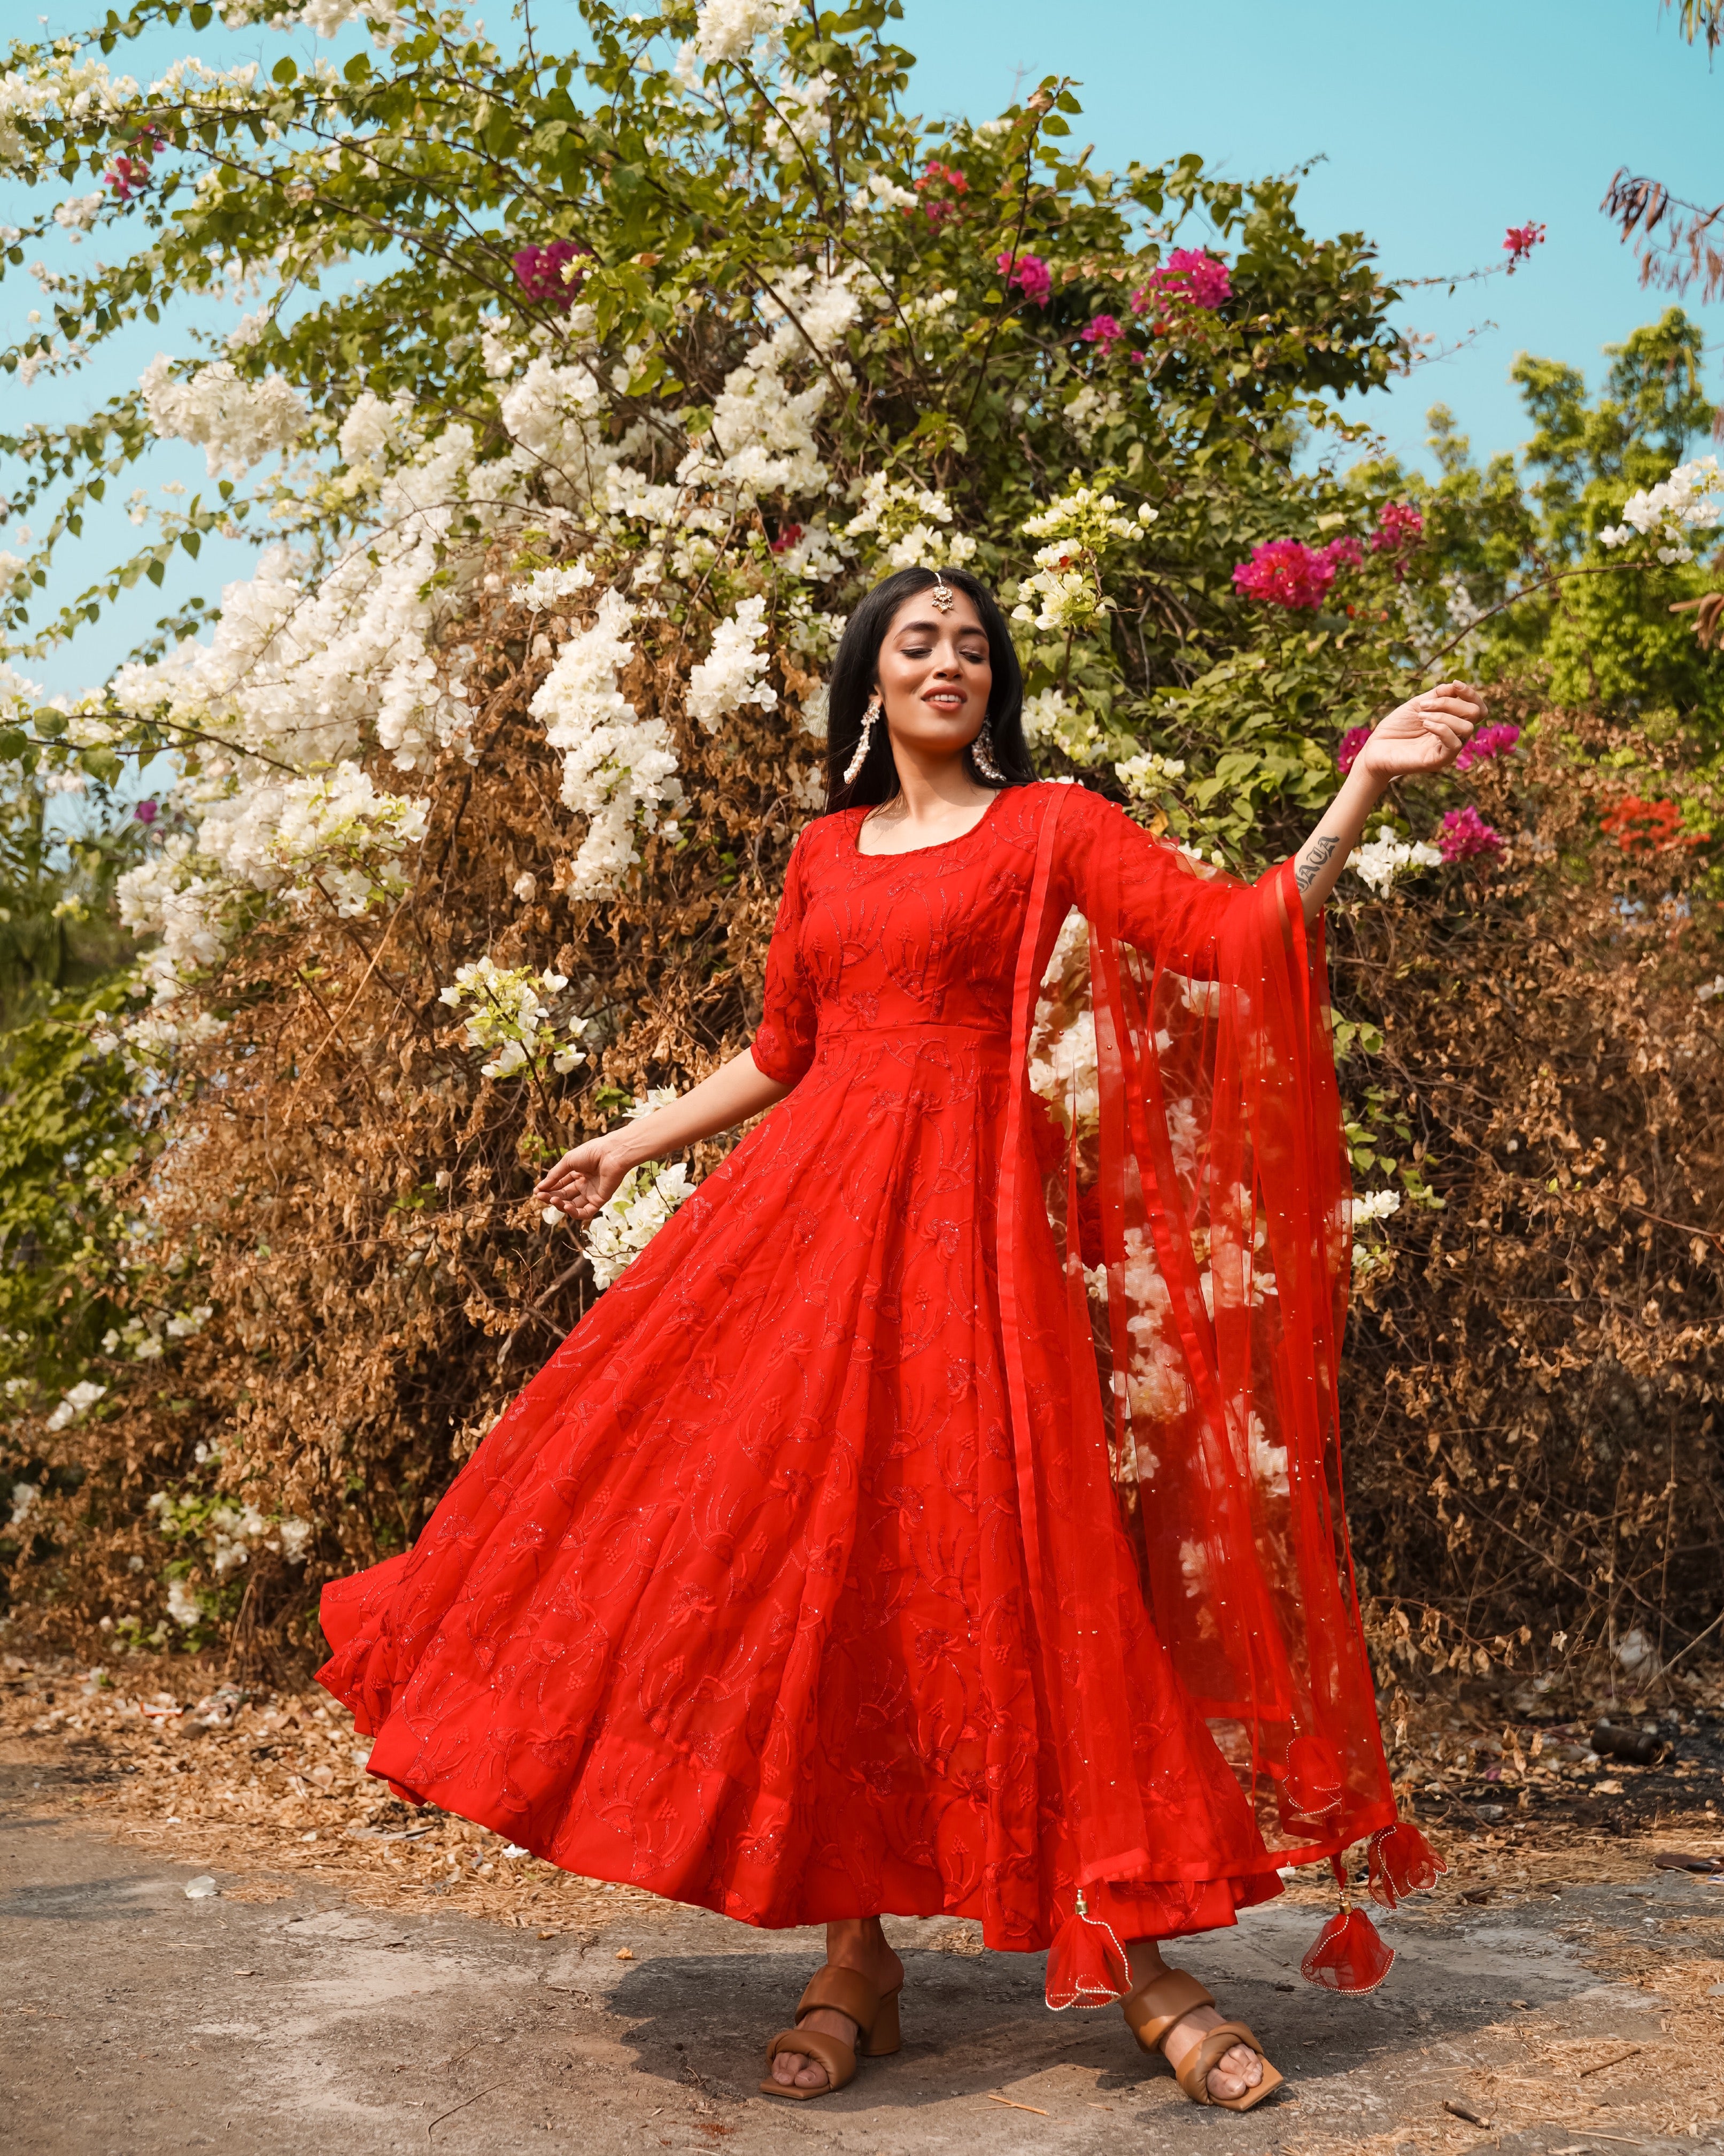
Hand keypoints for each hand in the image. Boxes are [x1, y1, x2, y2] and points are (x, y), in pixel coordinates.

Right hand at [534, 1135, 629, 1221]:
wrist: (612, 1153)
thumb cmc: (591, 1152)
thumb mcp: (568, 1162)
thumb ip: (555, 1176)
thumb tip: (539, 1188)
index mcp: (576, 1173)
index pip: (559, 1185)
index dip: (548, 1189)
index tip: (537, 1192)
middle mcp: (583, 1185)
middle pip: (564, 1196)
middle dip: (551, 1197)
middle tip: (541, 1196)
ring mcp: (591, 1194)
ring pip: (572, 1205)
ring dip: (560, 1205)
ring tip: (553, 1200)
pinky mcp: (599, 1201)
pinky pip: (585, 1212)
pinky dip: (574, 1212)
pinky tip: (566, 1206)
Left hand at [1354, 681, 1483, 787]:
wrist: (1376, 749)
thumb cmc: (1396, 727)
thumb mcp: (1418, 704)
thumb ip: (1438, 695)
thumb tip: (1455, 686)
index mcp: (1453, 721)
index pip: (1477, 708)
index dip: (1470, 694)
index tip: (1454, 684)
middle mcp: (1455, 735)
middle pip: (1475, 714)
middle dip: (1450, 703)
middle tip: (1424, 705)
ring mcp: (1449, 749)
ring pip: (1467, 727)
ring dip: (1443, 716)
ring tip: (1421, 717)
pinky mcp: (1440, 760)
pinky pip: (1455, 744)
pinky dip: (1441, 728)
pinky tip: (1425, 724)